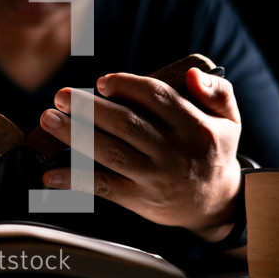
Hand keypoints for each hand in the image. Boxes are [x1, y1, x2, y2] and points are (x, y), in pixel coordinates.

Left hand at [39, 67, 241, 242]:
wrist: (215, 203)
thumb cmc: (213, 151)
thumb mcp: (229, 119)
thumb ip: (216, 91)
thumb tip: (191, 74)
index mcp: (196, 128)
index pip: (157, 98)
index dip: (127, 86)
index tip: (102, 82)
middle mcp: (174, 152)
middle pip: (126, 124)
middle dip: (88, 108)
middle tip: (61, 96)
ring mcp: (154, 178)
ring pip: (109, 152)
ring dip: (74, 135)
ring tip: (49, 120)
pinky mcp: (139, 199)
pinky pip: (102, 187)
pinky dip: (74, 180)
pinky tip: (50, 174)